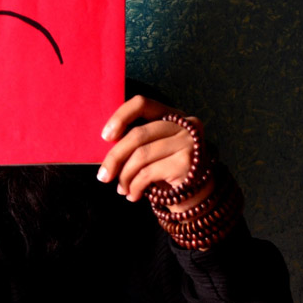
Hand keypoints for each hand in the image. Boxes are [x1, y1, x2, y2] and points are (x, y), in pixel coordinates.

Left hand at [98, 95, 213, 211]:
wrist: (199, 198)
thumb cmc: (170, 172)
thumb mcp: (155, 150)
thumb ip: (137, 142)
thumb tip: (106, 144)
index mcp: (173, 115)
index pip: (142, 103)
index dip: (120, 117)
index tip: (106, 137)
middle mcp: (184, 125)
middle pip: (138, 135)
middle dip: (115, 157)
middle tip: (103, 176)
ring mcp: (188, 143)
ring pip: (140, 156)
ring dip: (124, 176)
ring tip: (121, 189)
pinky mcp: (187, 164)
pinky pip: (148, 173)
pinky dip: (135, 187)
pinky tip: (133, 195)